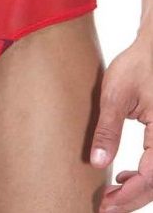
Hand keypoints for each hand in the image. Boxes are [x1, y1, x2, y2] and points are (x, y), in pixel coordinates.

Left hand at [90, 35, 152, 211]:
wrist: (152, 47)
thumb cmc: (137, 65)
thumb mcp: (115, 95)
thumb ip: (107, 130)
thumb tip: (97, 163)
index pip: (149, 177)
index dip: (128, 196)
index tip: (104, 206)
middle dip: (132, 199)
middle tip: (105, 207)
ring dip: (138, 190)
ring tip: (112, 194)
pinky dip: (145, 176)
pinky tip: (125, 175)